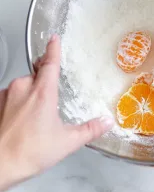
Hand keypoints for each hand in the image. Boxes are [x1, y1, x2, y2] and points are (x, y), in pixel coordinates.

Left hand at [0, 35, 113, 191]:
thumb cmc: (28, 153)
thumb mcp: (67, 143)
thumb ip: (90, 130)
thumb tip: (105, 123)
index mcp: (43, 92)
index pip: (50, 62)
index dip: (54, 49)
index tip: (54, 38)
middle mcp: (22, 88)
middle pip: (35, 74)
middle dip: (43, 81)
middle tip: (49, 96)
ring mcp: (5, 95)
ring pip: (21, 87)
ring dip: (28, 95)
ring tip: (33, 118)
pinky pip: (8, 97)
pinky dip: (15, 105)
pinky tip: (19, 122)